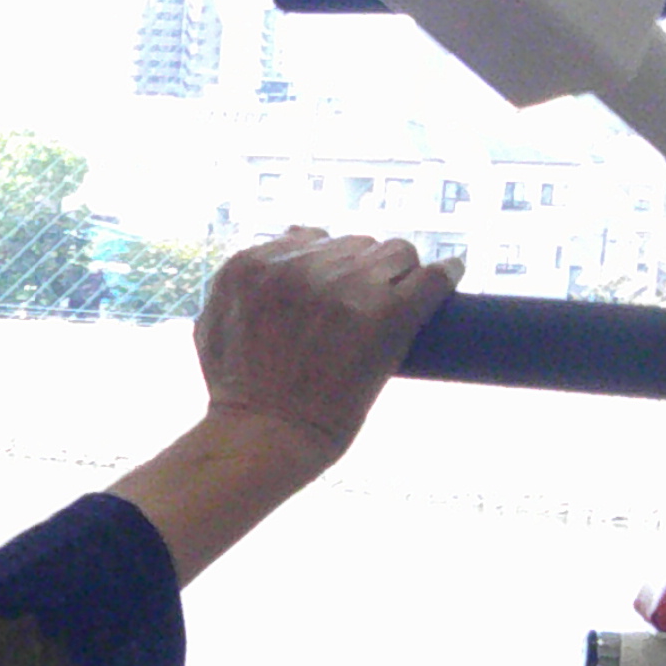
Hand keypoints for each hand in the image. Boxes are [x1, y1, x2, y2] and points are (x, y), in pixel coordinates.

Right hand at [192, 227, 462, 467]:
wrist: (266, 435)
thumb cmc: (237, 389)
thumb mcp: (214, 322)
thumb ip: (237, 276)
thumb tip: (296, 231)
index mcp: (257, 264)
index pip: (314, 237)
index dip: (329, 263)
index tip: (338, 288)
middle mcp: (302, 268)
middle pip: (357, 244)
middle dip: (361, 270)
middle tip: (362, 308)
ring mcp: (347, 288)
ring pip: (397, 252)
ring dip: (398, 274)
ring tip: (395, 303)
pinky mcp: (388, 314)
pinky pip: (434, 276)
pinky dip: (446, 274)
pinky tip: (452, 274)